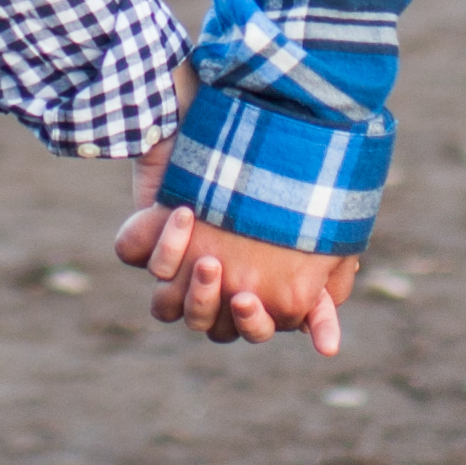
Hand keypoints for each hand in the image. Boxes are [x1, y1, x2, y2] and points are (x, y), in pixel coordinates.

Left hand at [108, 62, 362, 352]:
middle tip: (218, 269)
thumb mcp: (320, 241)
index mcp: (252, 287)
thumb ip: (323, 293)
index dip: (251, 324)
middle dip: (208, 302)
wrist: (260, 113)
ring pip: (165, 302)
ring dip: (181, 282)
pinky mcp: (145, 227)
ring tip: (201, 250)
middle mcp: (211, 278)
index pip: (247, 329)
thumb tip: (329, 350)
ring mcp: (175, 256)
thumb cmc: (293, 184)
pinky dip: (155, 241)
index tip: (250, 298)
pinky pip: (136, 255)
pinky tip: (180, 213)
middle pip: (203, 322)